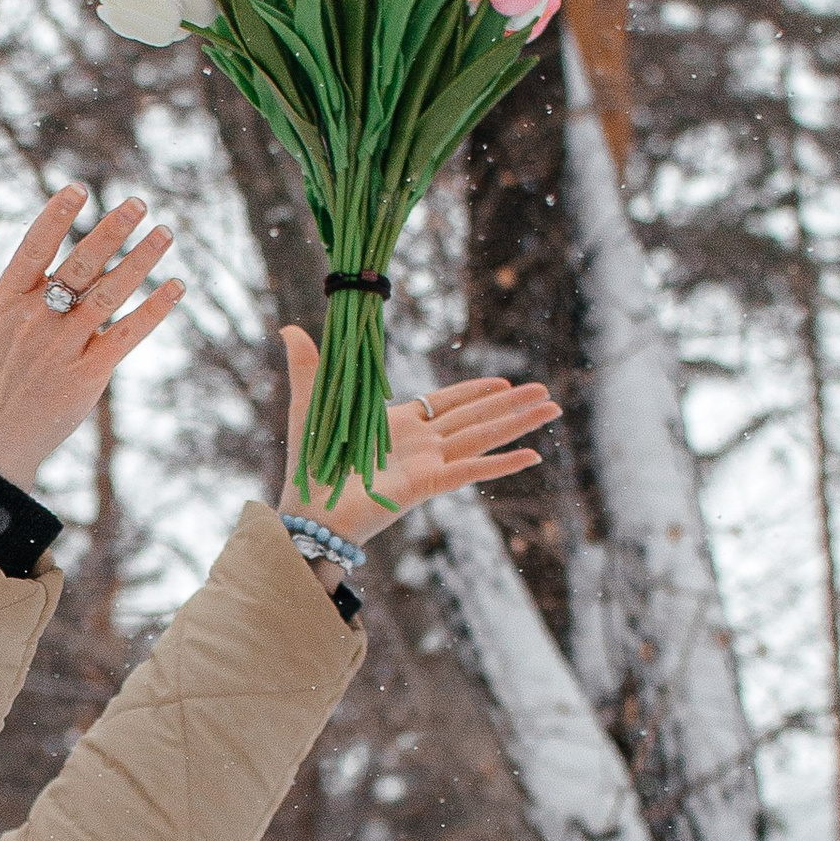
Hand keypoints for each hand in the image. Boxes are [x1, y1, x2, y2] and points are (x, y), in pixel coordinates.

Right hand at [0, 186, 183, 490]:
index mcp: (7, 301)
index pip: (35, 248)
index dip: (56, 216)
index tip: (80, 188)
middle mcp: (35, 320)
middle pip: (79, 266)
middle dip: (111, 231)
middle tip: (139, 202)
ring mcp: (63, 347)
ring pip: (108, 295)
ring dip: (140, 262)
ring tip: (165, 233)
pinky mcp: (88, 374)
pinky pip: (126, 334)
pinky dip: (153, 310)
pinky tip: (176, 287)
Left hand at [277, 331, 560, 539]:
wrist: (305, 513)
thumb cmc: (305, 466)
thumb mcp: (308, 404)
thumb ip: (307, 366)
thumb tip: (289, 327)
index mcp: (399, 426)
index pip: (448, 404)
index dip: (477, 392)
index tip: (505, 382)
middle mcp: (420, 445)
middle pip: (476, 419)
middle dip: (512, 405)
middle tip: (547, 393)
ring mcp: (427, 465)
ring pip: (482, 438)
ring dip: (517, 424)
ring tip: (551, 410)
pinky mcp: (426, 485)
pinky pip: (471, 470)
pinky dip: (501, 464)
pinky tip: (532, 456)